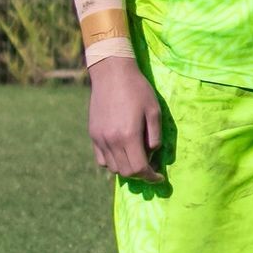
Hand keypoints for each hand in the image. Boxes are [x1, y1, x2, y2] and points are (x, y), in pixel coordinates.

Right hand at [85, 55, 161, 178]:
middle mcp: (111, 140)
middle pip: (125, 172)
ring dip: (127, 168)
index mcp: (128, 136)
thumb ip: (155, 136)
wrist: (111, 74)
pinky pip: (101, 159)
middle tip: (152, 169)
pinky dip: (113, 162)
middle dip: (141, 175)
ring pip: (112, 167)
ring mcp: (99, 138)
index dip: (151, 177)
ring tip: (138, 159)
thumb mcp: (154, 111)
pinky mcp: (93, 134)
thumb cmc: (138, 90)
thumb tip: (152, 154)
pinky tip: (123, 153)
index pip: (138, 169)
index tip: (160, 177)